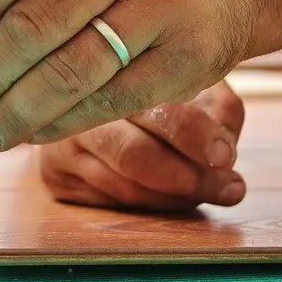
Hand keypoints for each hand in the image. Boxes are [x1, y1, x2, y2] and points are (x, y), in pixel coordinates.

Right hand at [36, 81, 245, 210]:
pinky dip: (150, 205)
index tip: (227, 158)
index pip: (156, 111)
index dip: (195, 137)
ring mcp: (59, 146)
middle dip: (191, 180)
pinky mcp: (53, 177)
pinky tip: (171, 196)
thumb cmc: (145, 93)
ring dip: (176, 199)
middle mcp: (79, 111)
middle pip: (136, 156)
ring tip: (210, 192)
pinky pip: (110, 203)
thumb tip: (227, 148)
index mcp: (113, 76)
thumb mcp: (188, 83)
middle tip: (229, 189)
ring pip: (127, 188)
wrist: (77, 101)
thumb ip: (217, 106)